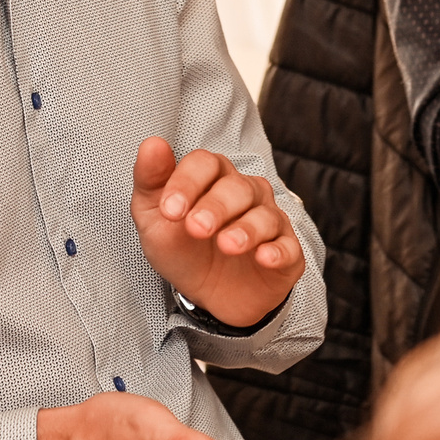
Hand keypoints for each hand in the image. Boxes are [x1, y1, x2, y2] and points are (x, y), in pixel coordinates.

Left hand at [132, 137, 304, 327]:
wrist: (209, 295)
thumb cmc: (183, 248)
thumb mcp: (154, 219)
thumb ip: (150, 180)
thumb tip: (152, 144)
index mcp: (213, 177)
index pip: (205, 163)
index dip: (187, 182)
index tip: (169, 211)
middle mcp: (246, 192)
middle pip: (237, 187)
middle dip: (216, 207)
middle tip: (197, 228)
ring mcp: (269, 221)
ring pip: (264, 215)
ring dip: (246, 229)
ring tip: (227, 246)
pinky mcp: (286, 252)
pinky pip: (289, 247)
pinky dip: (278, 251)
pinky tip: (264, 257)